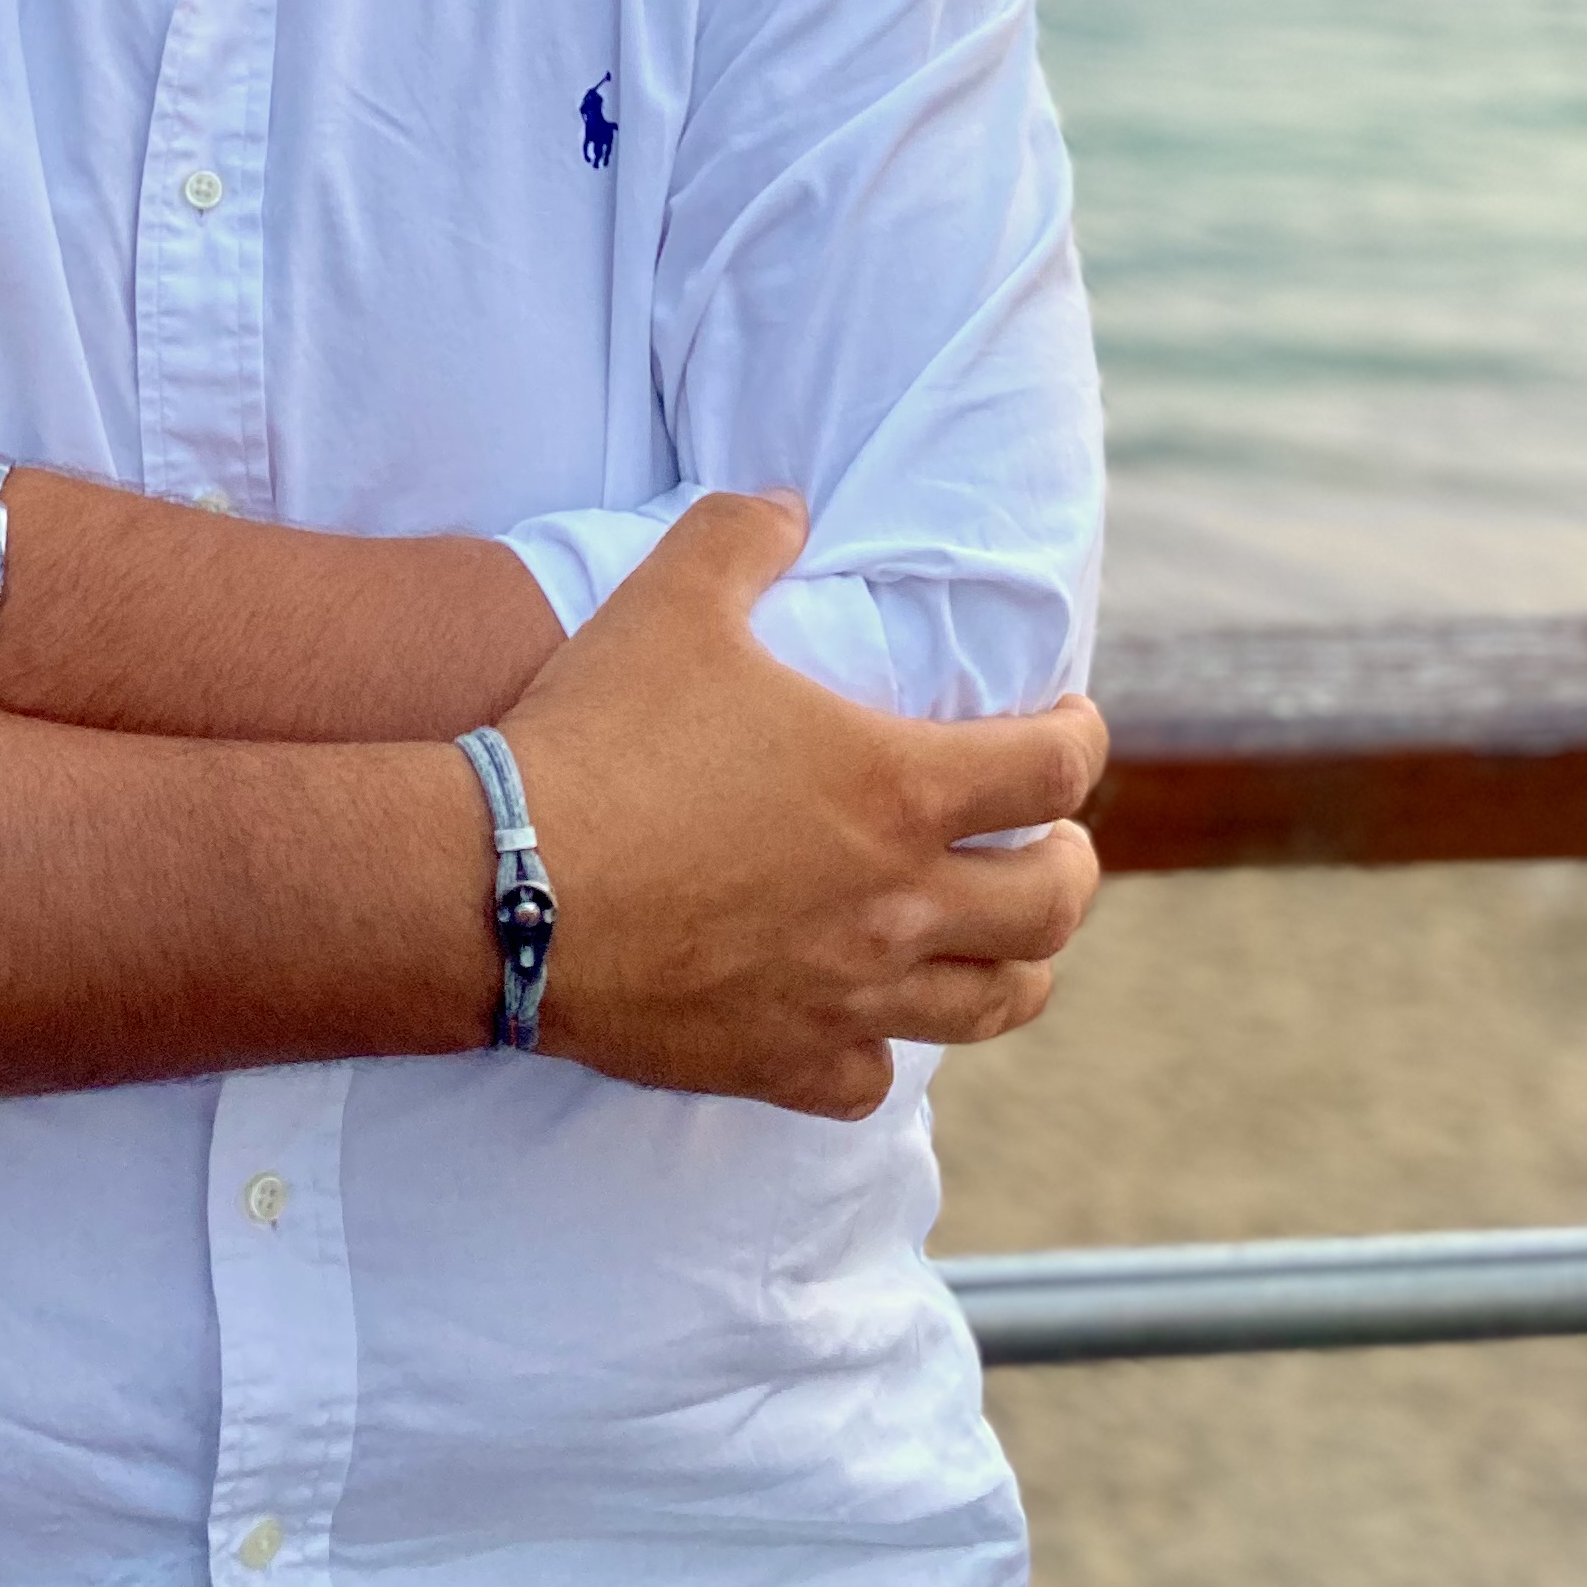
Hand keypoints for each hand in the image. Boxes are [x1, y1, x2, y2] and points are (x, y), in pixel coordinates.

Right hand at [502, 492, 1104, 1117]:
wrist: (508, 884)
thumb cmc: (603, 734)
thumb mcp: (672, 598)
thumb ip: (741, 535)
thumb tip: (786, 505)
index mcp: (897, 788)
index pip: (1053, 771)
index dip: (1078, 740)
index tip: (1064, 724)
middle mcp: (898, 904)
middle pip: (1052, 907)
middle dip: (1071, 868)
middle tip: (1048, 842)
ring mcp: (847, 994)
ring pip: (991, 1006)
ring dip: (1014, 967)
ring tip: (998, 939)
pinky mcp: (780, 1062)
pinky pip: (872, 1081)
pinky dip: (882, 1051)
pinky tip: (861, 1020)